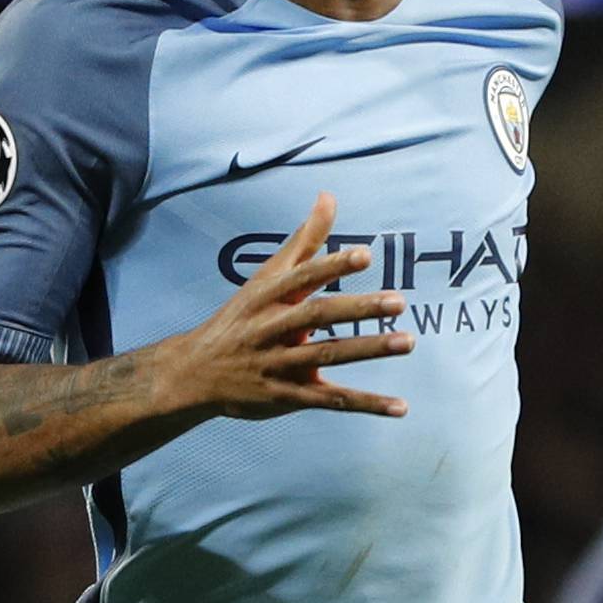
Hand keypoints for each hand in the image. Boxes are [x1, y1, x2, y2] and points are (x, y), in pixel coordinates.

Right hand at [167, 192, 414, 421]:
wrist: (195, 373)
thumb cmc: (240, 318)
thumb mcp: (265, 278)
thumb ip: (303, 241)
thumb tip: (329, 197)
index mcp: (269, 296)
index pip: (303, 277)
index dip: (332, 266)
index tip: (365, 255)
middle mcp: (273, 328)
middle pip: (319, 316)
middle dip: (358, 308)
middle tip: (398, 301)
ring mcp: (280, 364)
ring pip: (328, 355)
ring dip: (368, 349)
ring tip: (407, 341)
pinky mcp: (287, 396)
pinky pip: (331, 400)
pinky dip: (366, 403)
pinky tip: (400, 406)